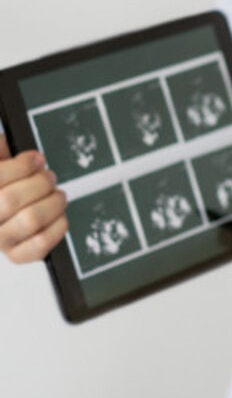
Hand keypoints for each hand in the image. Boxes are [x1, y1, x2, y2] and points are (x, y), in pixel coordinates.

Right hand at [0, 135, 67, 262]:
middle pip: (11, 200)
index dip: (22, 166)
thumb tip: (9, 142)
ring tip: (57, 195)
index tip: (37, 159)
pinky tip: (59, 215)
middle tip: (49, 177)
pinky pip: (41, 244)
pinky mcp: (16, 255)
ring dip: (52, 203)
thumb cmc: (2, 186)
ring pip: (30, 220)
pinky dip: (58, 227)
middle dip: (38, 183)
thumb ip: (0, 152)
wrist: (3, 216)